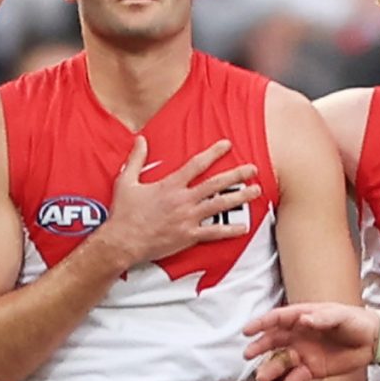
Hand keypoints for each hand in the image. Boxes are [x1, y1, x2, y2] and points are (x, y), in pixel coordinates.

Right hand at [91, 133, 259, 269]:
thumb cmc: (124, 213)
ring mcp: (188, 218)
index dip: (214, 153)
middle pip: (216, 183)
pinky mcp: (189, 236)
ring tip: (256, 192)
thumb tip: (140, 139)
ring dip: (240, 197)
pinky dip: (230, 231)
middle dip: (236, 175)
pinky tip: (244, 228)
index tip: (227, 145)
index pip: (197, 164)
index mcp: (171, 185)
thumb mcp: (126, 181)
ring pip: (220, 205)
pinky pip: (214, 233)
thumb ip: (136, 159)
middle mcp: (183, 199)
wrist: (123, 241)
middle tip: (253, 169)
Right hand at [242, 303, 379, 380]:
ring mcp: (304, 353)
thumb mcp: (341, 316)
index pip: (278, 319)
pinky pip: (297, 376)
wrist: (371, 341)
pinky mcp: (312, 369)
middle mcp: (298, 335)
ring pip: (282, 361)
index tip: (248, 330)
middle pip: (274, 341)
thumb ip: (322, 318)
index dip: (262, 324)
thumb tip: (303, 320)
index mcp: (302, 317)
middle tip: (248, 354)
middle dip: (260, 347)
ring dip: (271, 368)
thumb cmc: (355, 321)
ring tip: (262, 377)